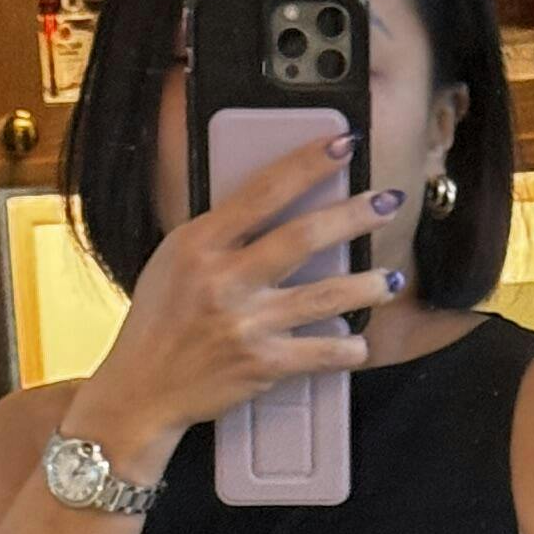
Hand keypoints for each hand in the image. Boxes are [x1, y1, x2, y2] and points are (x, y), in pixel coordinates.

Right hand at [59, 129, 405, 479]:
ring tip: (391, 281)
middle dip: (354, 216)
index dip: (309, 164)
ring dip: (366, 286)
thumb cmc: (159, 321)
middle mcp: (225, 279)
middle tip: (389, 203)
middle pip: (303, 237)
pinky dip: (346, 348)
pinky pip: (320, 353)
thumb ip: (219, 235)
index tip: (344, 144)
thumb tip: (273, 204)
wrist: (142, 389)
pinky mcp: (262, 365)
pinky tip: (360, 342)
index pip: (264, 190)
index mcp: (200, 243)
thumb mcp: (174, 260)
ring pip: (324, 296)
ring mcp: (246, 323)